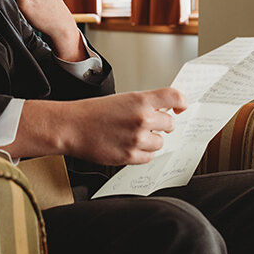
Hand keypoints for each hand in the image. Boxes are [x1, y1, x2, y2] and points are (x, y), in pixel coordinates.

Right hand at [11, 88, 188, 164]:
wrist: (71, 127)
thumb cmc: (93, 113)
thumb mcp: (122, 100)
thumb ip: (145, 105)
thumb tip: (166, 112)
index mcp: (140, 100)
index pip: (175, 97)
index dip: (182, 103)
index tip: (181, 108)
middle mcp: (141, 119)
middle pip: (170, 124)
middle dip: (162, 125)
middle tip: (148, 125)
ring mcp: (136, 139)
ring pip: (160, 142)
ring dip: (151, 141)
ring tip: (133, 136)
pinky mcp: (130, 156)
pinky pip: (149, 157)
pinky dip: (142, 153)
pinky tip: (128, 145)